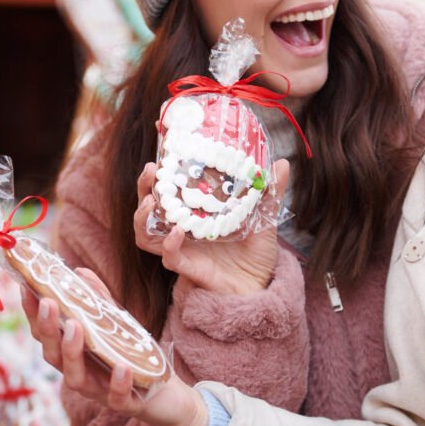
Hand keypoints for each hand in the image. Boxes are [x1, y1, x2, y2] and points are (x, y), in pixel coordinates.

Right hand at [21, 276, 209, 425]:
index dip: (33, 314)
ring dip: (72, 352)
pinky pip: (116, 397)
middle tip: (47, 303)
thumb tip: (79, 271)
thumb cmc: (133, 357)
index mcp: (73, 355)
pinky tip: (121, 366)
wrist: (167, 395)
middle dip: (48, 330)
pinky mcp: (125, 404)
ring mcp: (99, 391)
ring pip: (75, 378)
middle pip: (52, 355)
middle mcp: (80, 374)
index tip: (27, 287)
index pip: (45, 335)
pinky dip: (117, 383)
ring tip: (75, 326)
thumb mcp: (116, 325)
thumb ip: (98, 301)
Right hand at [133, 159, 289, 293]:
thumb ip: (268, 192)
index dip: (160, 164)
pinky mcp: (187, 266)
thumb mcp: (264, 218)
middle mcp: (182, 226)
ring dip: (142, 214)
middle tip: (152, 169)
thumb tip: (282, 161)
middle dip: (145, 185)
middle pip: (149, 203)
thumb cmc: (256, 253)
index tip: (158, 138)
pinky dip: (169, 243)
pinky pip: (168, 256)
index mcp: (195, 210)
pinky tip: (177, 232)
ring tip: (152, 199)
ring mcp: (181, 247)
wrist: (261, 287)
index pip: (169, 184)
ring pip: (145, 231)